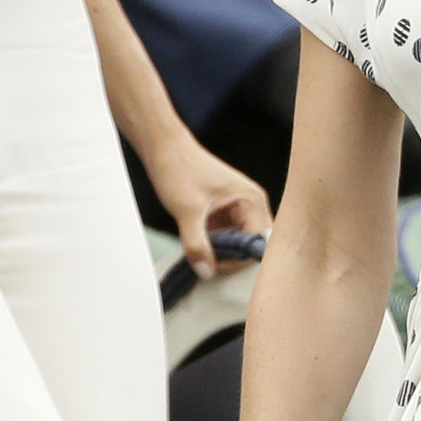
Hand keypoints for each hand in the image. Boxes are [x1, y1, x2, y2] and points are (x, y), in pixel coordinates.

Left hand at [143, 133, 272, 280]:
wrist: (164, 149)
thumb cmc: (179, 169)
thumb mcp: (186, 209)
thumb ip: (196, 244)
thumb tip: (206, 271)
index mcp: (251, 200)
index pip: (257, 244)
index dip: (237, 260)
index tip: (213, 263)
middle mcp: (251, 205)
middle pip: (250, 247)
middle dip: (229, 258)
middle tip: (204, 259)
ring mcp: (239, 209)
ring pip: (238, 245)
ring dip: (220, 252)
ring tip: (199, 250)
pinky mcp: (225, 213)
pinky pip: (226, 238)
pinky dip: (214, 246)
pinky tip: (198, 243)